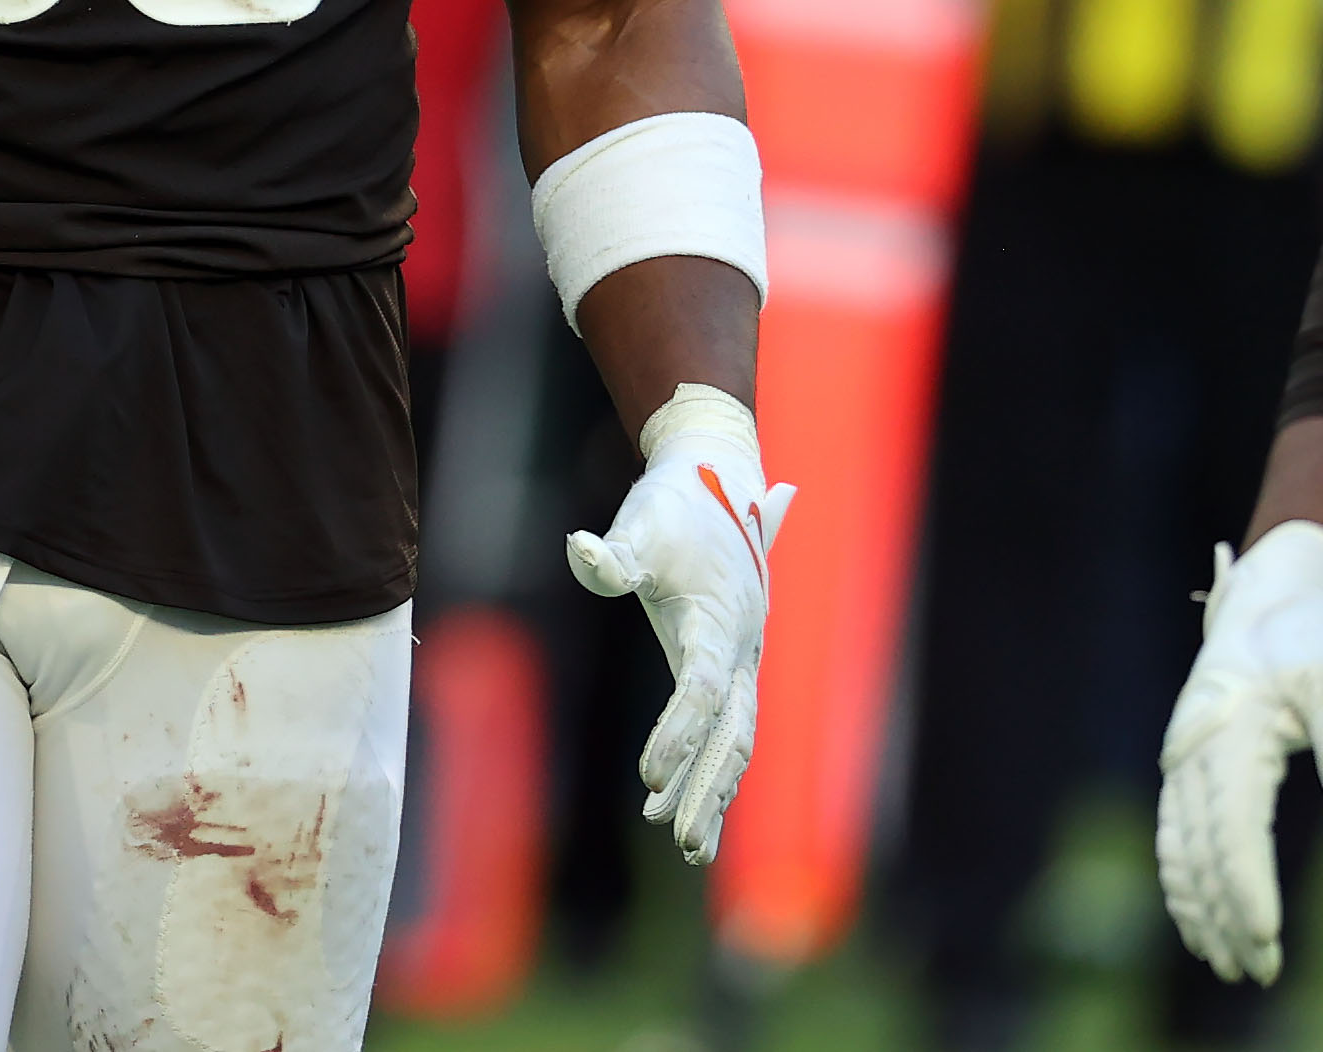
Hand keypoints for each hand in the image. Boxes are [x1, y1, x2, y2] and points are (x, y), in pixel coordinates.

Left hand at [565, 382, 791, 862]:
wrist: (716, 476)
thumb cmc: (674, 504)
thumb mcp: (641, 523)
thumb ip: (613, 553)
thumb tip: (580, 551)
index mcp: (721, 619)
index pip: (701, 690)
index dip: (676, 734)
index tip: (644, 778)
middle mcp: (742, 647)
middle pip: (732, 731)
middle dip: (706, 787)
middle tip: (677, 841)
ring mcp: (742, 657)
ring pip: (737, 737)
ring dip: (713, 789)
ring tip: (685, 846)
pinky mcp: (731, 660)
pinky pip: (729, 726)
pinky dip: (710, 766)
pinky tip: (676, 804)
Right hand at [1156, 520, 1322, 983]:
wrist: (1276, 594)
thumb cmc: (1315, 636)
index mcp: (1227, 732)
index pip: (1232, 828)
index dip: (1247, 885)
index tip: (1267, 935)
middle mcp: (1194, 752)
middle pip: (1201, 852)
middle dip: (1226, 915)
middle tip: (1259, 972)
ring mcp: (1184, 760)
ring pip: (1181, 851)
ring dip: (1201, 909)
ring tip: (1228, 963)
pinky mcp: (1190, 766)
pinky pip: (1177, 836)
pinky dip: (1184, 881)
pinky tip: (1200, 919)